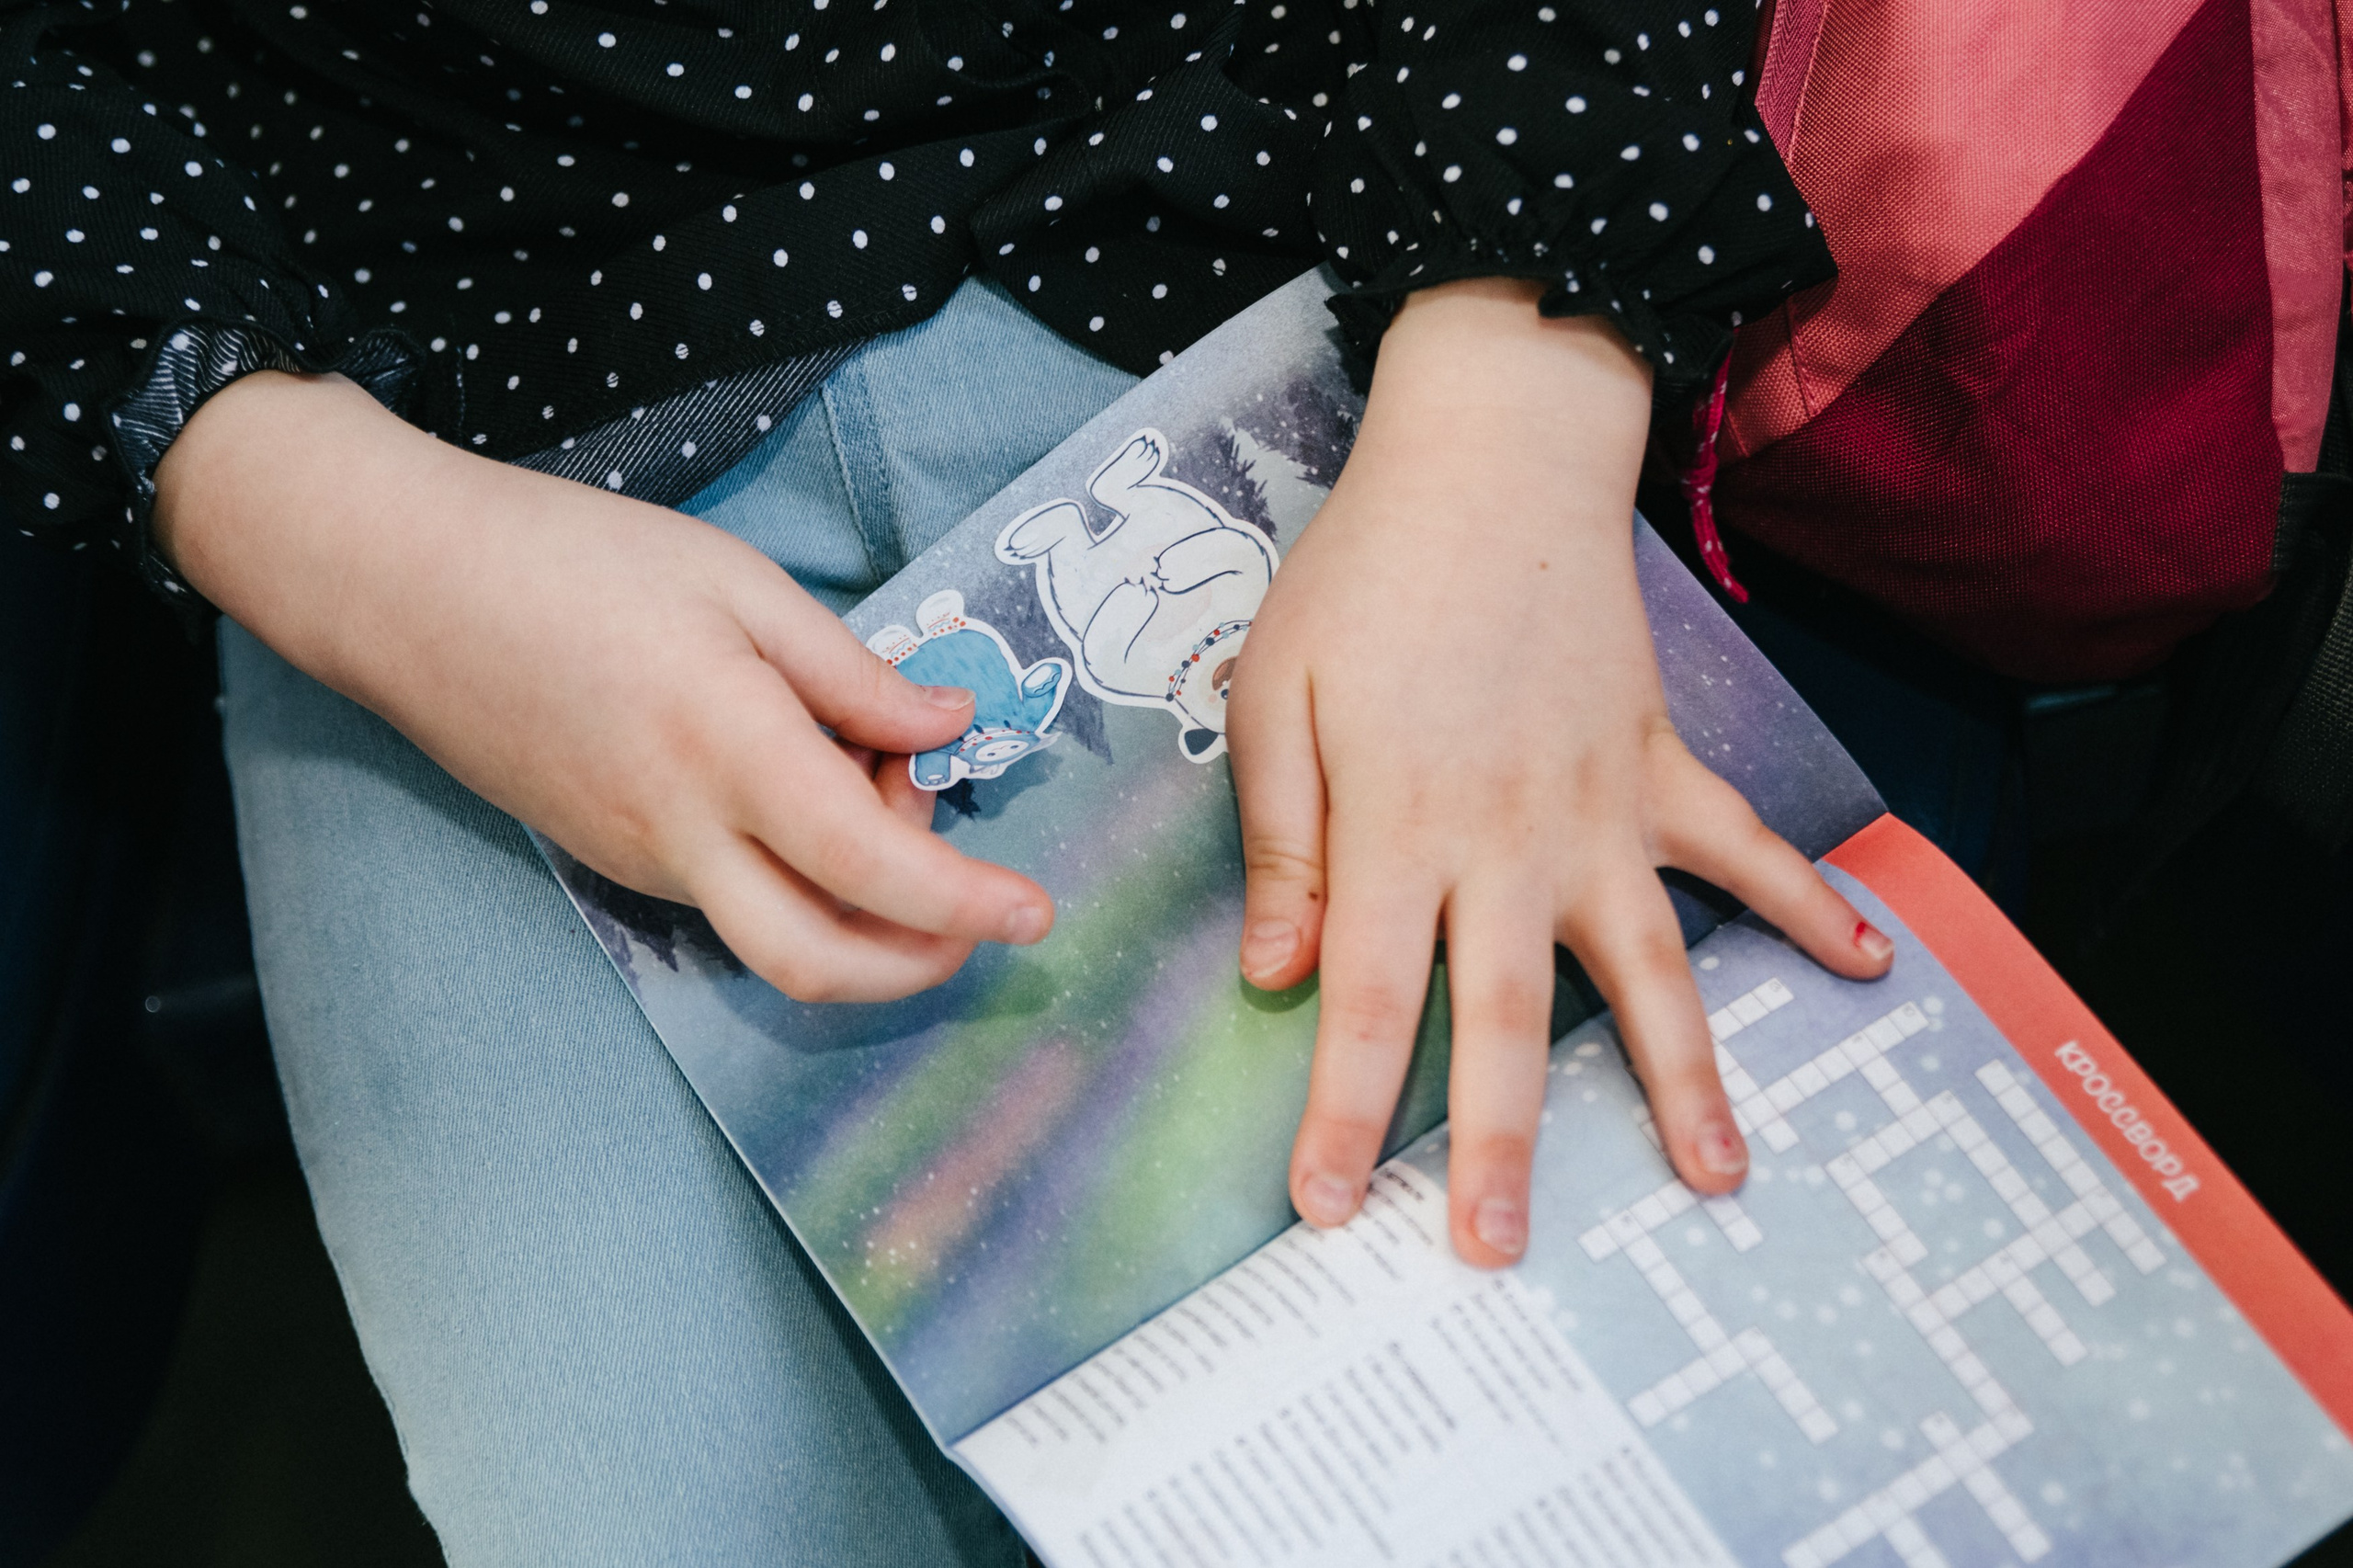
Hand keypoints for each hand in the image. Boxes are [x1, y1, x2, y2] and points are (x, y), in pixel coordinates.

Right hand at [156, 371, 1053, 1001]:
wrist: (401, 589)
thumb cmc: (572, 560)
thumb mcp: (737, 585)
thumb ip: (852, 673)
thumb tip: (948, 724)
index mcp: (731, 751)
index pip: (875, 871)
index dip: (968, 904)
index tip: (1038, 910)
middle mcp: (684, 835)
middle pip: (823, 964)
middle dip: (923, 962)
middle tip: (978, 904)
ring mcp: (639, 861)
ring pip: (776, 937)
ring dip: (860, 904)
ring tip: (871, 780)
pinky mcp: (611, 860)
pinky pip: (727, 902)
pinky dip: (797, 879)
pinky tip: (803, 789)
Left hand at [1227, 279, 1892, 1265]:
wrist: (1491, 455)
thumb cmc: (1364, 577)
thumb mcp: (1275, 695)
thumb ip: (1284, 843)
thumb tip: (1280, 977)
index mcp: (1399, 827)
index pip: (1368, 1000)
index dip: (1347, 1111)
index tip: (1329, 1208)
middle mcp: (1509, 839)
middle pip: (1510, 1018)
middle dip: (1503, 1145)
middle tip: (1502, 1254)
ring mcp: (1601, 807)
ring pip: (1648, 965)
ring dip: (1682, 1077)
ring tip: (1714, 1179)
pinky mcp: (1661, 764)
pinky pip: (1742, 847)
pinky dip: (1808, 903)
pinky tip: (1866, 964)